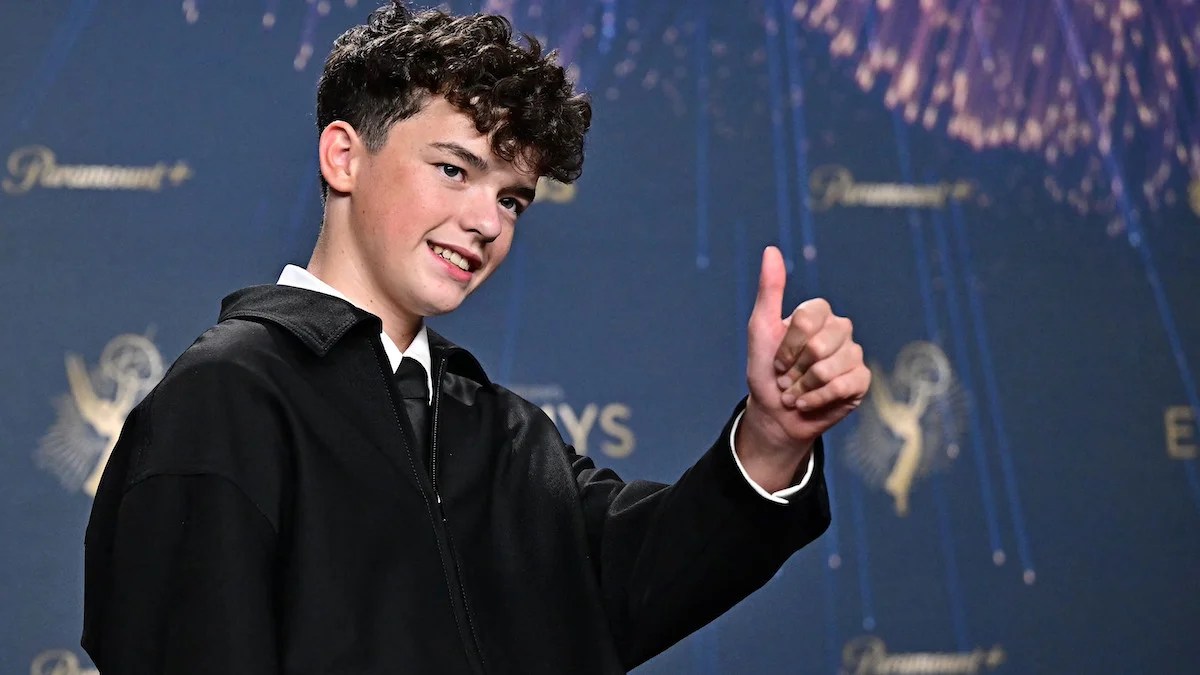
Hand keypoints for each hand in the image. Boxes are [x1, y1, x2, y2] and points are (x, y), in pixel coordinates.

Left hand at [740, 247, 869, 467]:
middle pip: (817, 346)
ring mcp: (854, 354)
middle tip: (787, 378)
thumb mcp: (760, 328)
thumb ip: (770, 289)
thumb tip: (771, 250)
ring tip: (796, 391)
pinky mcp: (861, 380)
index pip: (806, 318)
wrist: (775, 413)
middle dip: (793, 370)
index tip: (777, 360)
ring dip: (802, 388)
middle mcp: (840, 329)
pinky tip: (808, 402)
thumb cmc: (766, 370)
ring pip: (828, 369)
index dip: (786, 346)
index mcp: (819, 313)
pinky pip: (842, 387)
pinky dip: (816, 400)